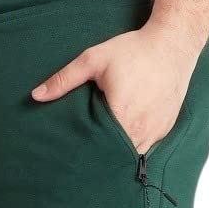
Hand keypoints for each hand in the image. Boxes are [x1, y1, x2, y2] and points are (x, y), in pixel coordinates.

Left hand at [31, 22, 200, 155]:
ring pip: (130, 156)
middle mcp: (139, 130)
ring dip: (116, 154)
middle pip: (113, 155)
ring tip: (101, 153)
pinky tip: (121, 142)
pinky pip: (145, 148)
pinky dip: (132, 147)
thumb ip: (64, 79)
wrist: (172, 45)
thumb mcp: (94, 59)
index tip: (72, 157)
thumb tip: (36, 95)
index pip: (96, 147)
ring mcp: (154, 133)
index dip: (84, 153)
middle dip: (99, 157)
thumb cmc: (132, 51)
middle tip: (82, 162)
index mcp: (121, 116)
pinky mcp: (163, 132)